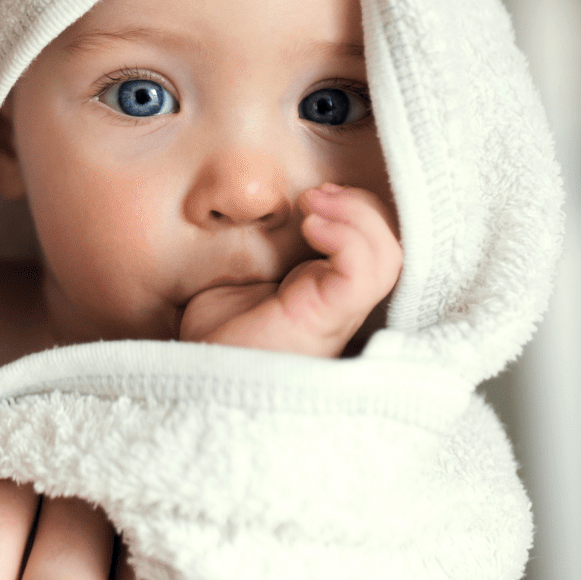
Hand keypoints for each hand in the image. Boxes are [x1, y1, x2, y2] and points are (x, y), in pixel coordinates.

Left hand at [179, 183, 400, 357]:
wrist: (189, 384)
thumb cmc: (213, 345)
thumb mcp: (235, 284)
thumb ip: (259, 254)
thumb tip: (257, 214)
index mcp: (325, 295)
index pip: (373, 250)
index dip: (359, 213)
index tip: (317, 196)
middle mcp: (340, 307)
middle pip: (391, 248)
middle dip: (363, 206)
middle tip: (317, 195)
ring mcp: (337, 316)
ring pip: (388, 257)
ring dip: (357, 214)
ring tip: (314, 204)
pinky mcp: (325, 321)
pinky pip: (364, 274)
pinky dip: (347, 236)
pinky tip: (311, 226)